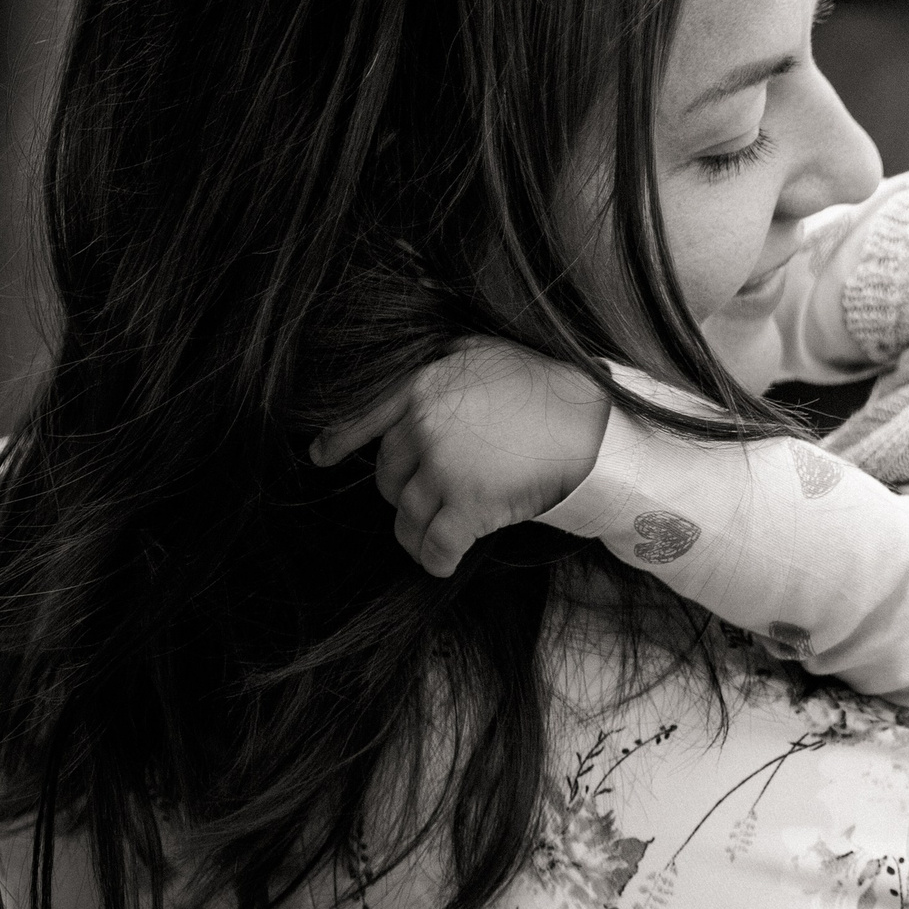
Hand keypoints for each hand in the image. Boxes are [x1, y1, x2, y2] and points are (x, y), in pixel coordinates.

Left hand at [312, 340, 611, 576]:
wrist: (589, 425)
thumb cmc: (542, 387)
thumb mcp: (482, 351)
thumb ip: (442, 358)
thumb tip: (414, 345)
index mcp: (421, 386)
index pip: (362, 417)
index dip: (337, 441)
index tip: (320, 457)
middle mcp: (424, 426)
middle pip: (389, 475)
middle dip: (402, 492)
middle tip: (427, 497)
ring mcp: (445, 468)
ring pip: (408, 515)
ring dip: (415, 534)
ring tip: (428, 542)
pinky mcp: (469, 506)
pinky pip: (436, 543)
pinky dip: (434, 559)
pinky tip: (440, 563)